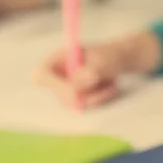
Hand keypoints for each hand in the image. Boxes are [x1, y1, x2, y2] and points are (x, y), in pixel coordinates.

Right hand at [32, 32, 161, 110]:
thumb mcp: (103, 60)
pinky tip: (110, 88)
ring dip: (96, 96)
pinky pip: (85, 106)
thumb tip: (76, 85)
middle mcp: (59, 74)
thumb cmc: (109, 56)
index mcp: (58, 58)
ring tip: (111, 84)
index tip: (73, 88)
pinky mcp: (77, 99)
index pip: (42, 73)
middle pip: (60, 94)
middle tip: (99, 83)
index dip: (52, 83)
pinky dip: (100, 99)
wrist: (120, 60)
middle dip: (84, 93)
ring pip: (75, 103)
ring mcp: (66, 88)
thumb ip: (90, 71)